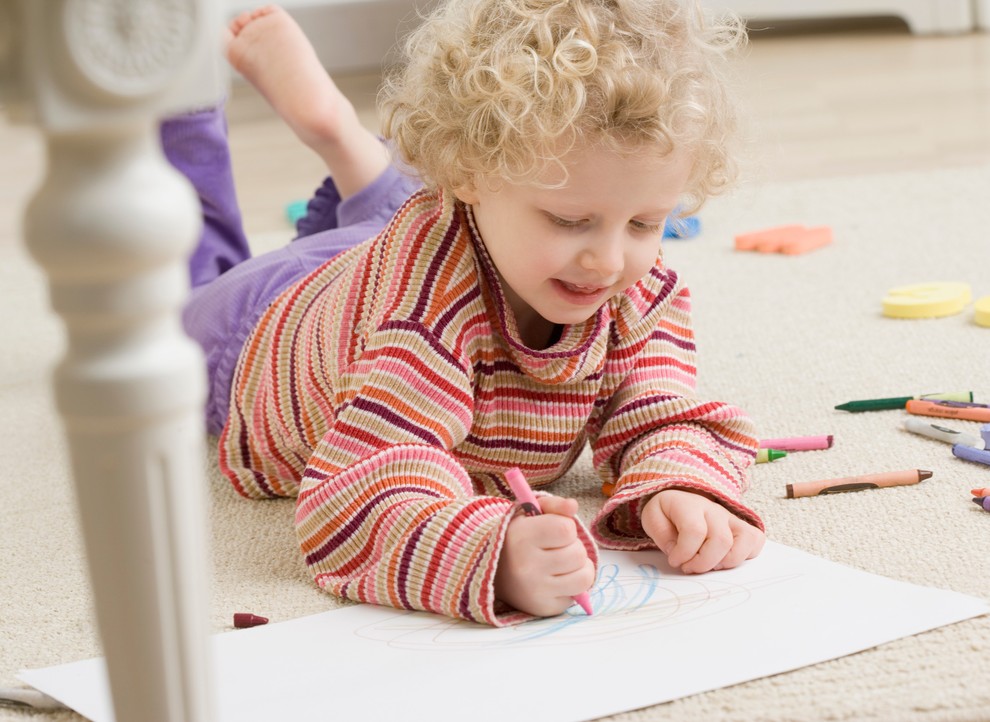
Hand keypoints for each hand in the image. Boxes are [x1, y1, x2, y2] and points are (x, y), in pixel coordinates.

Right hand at [494, 496, 594, 616]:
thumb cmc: (518, 538)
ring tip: (562, 564)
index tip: (553, 531)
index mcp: (521, 537)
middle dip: (572, 548)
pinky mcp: (543, 608)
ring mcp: (535, 590)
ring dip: (579, 567)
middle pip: (578, 554)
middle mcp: (526, 566)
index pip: (566, 529)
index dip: (566, 528)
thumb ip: (554, 505)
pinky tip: (557, 580)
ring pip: (584, 577)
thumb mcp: (529, 514)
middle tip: (556, 549)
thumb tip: (573, 505)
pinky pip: (578, 594)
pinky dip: (573, 586)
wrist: (492, 572)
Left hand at [642, 489, 764, 573]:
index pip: (695, 530)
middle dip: (704, 562)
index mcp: (689, 505)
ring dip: (727, 561)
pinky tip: (725, 560)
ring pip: (745, 540)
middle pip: (721, 539)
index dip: (684, 552)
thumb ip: (661, 535)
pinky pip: (756, 540)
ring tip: (709, 565)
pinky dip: (745, 555)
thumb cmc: (667, 513)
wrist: (679, 500)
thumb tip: (677, 553)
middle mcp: (714, 509)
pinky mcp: (742, 527)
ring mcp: (731, 518)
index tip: (674, 561)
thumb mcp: (653, 518)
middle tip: (689, 567)